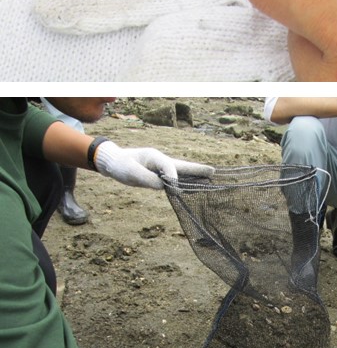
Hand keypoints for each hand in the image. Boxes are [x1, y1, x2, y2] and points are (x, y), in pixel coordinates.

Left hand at [93, 141, 213, 189]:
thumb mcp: (130, 172)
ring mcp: (160, 168)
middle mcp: (161, 161)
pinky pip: (174, 179)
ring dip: (193, 176)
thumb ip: (147, 179)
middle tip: (213, 172)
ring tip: (208, 181)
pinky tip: (192, 187)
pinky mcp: (158, 175)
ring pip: (180, 172)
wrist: (112, 162)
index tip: (175, 190)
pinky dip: (184, 182)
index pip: (169, 167)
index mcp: (155, 157)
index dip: (174, 178)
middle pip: (183, 166)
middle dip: (197, 170)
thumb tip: (164, 186)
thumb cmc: (120, 165)